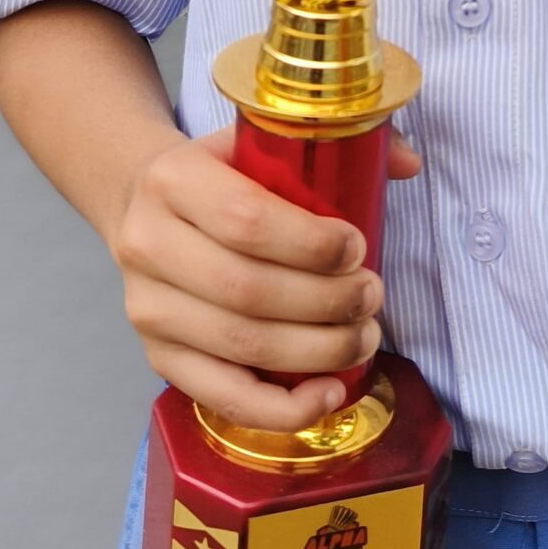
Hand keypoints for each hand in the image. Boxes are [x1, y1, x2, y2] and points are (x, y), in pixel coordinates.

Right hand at [108, 124, 421, 430]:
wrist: (139, 202)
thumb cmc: (219, 176)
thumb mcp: (256, 141)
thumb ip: (331, 142)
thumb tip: (408, 165)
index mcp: (173, 180)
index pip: (244, 219)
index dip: (311, 243)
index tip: (357, 247)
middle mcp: (148, 245)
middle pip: (247, 290)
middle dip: (327, 300)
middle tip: (372, 294)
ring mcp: (148, 309)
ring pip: (241, 344)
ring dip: (318, 349)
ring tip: (363, 336)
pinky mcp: (158, 357)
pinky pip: (223, 396)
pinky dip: (282, 407)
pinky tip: (327, 392)